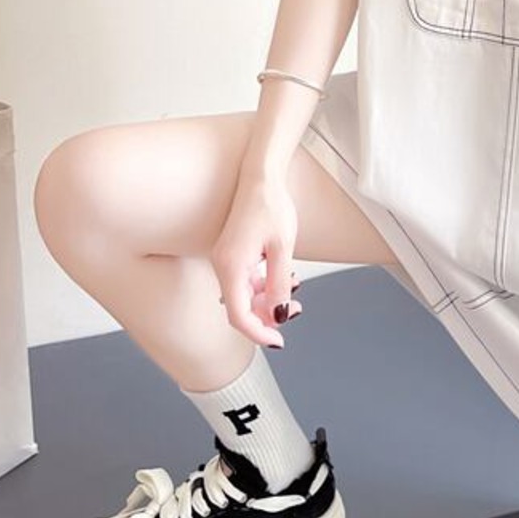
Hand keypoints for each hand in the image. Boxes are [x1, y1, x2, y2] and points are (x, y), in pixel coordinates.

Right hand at [210, 172, 303, 348]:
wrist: (261, 177)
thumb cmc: (271, 206)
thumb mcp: (283, 248)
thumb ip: (279, 284)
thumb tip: (279, 315)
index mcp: (230, 267)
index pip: (238, 315)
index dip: (258, 332)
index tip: (279, 340)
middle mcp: (222, 266)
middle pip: (240, 308)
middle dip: (268, 315)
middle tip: (296, 312)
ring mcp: (225, 260)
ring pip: (244, 295)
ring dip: (268, 300)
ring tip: (295, 291)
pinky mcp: (232, 254)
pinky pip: (245, 280)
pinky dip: (263, 285)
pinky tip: (285, 279)